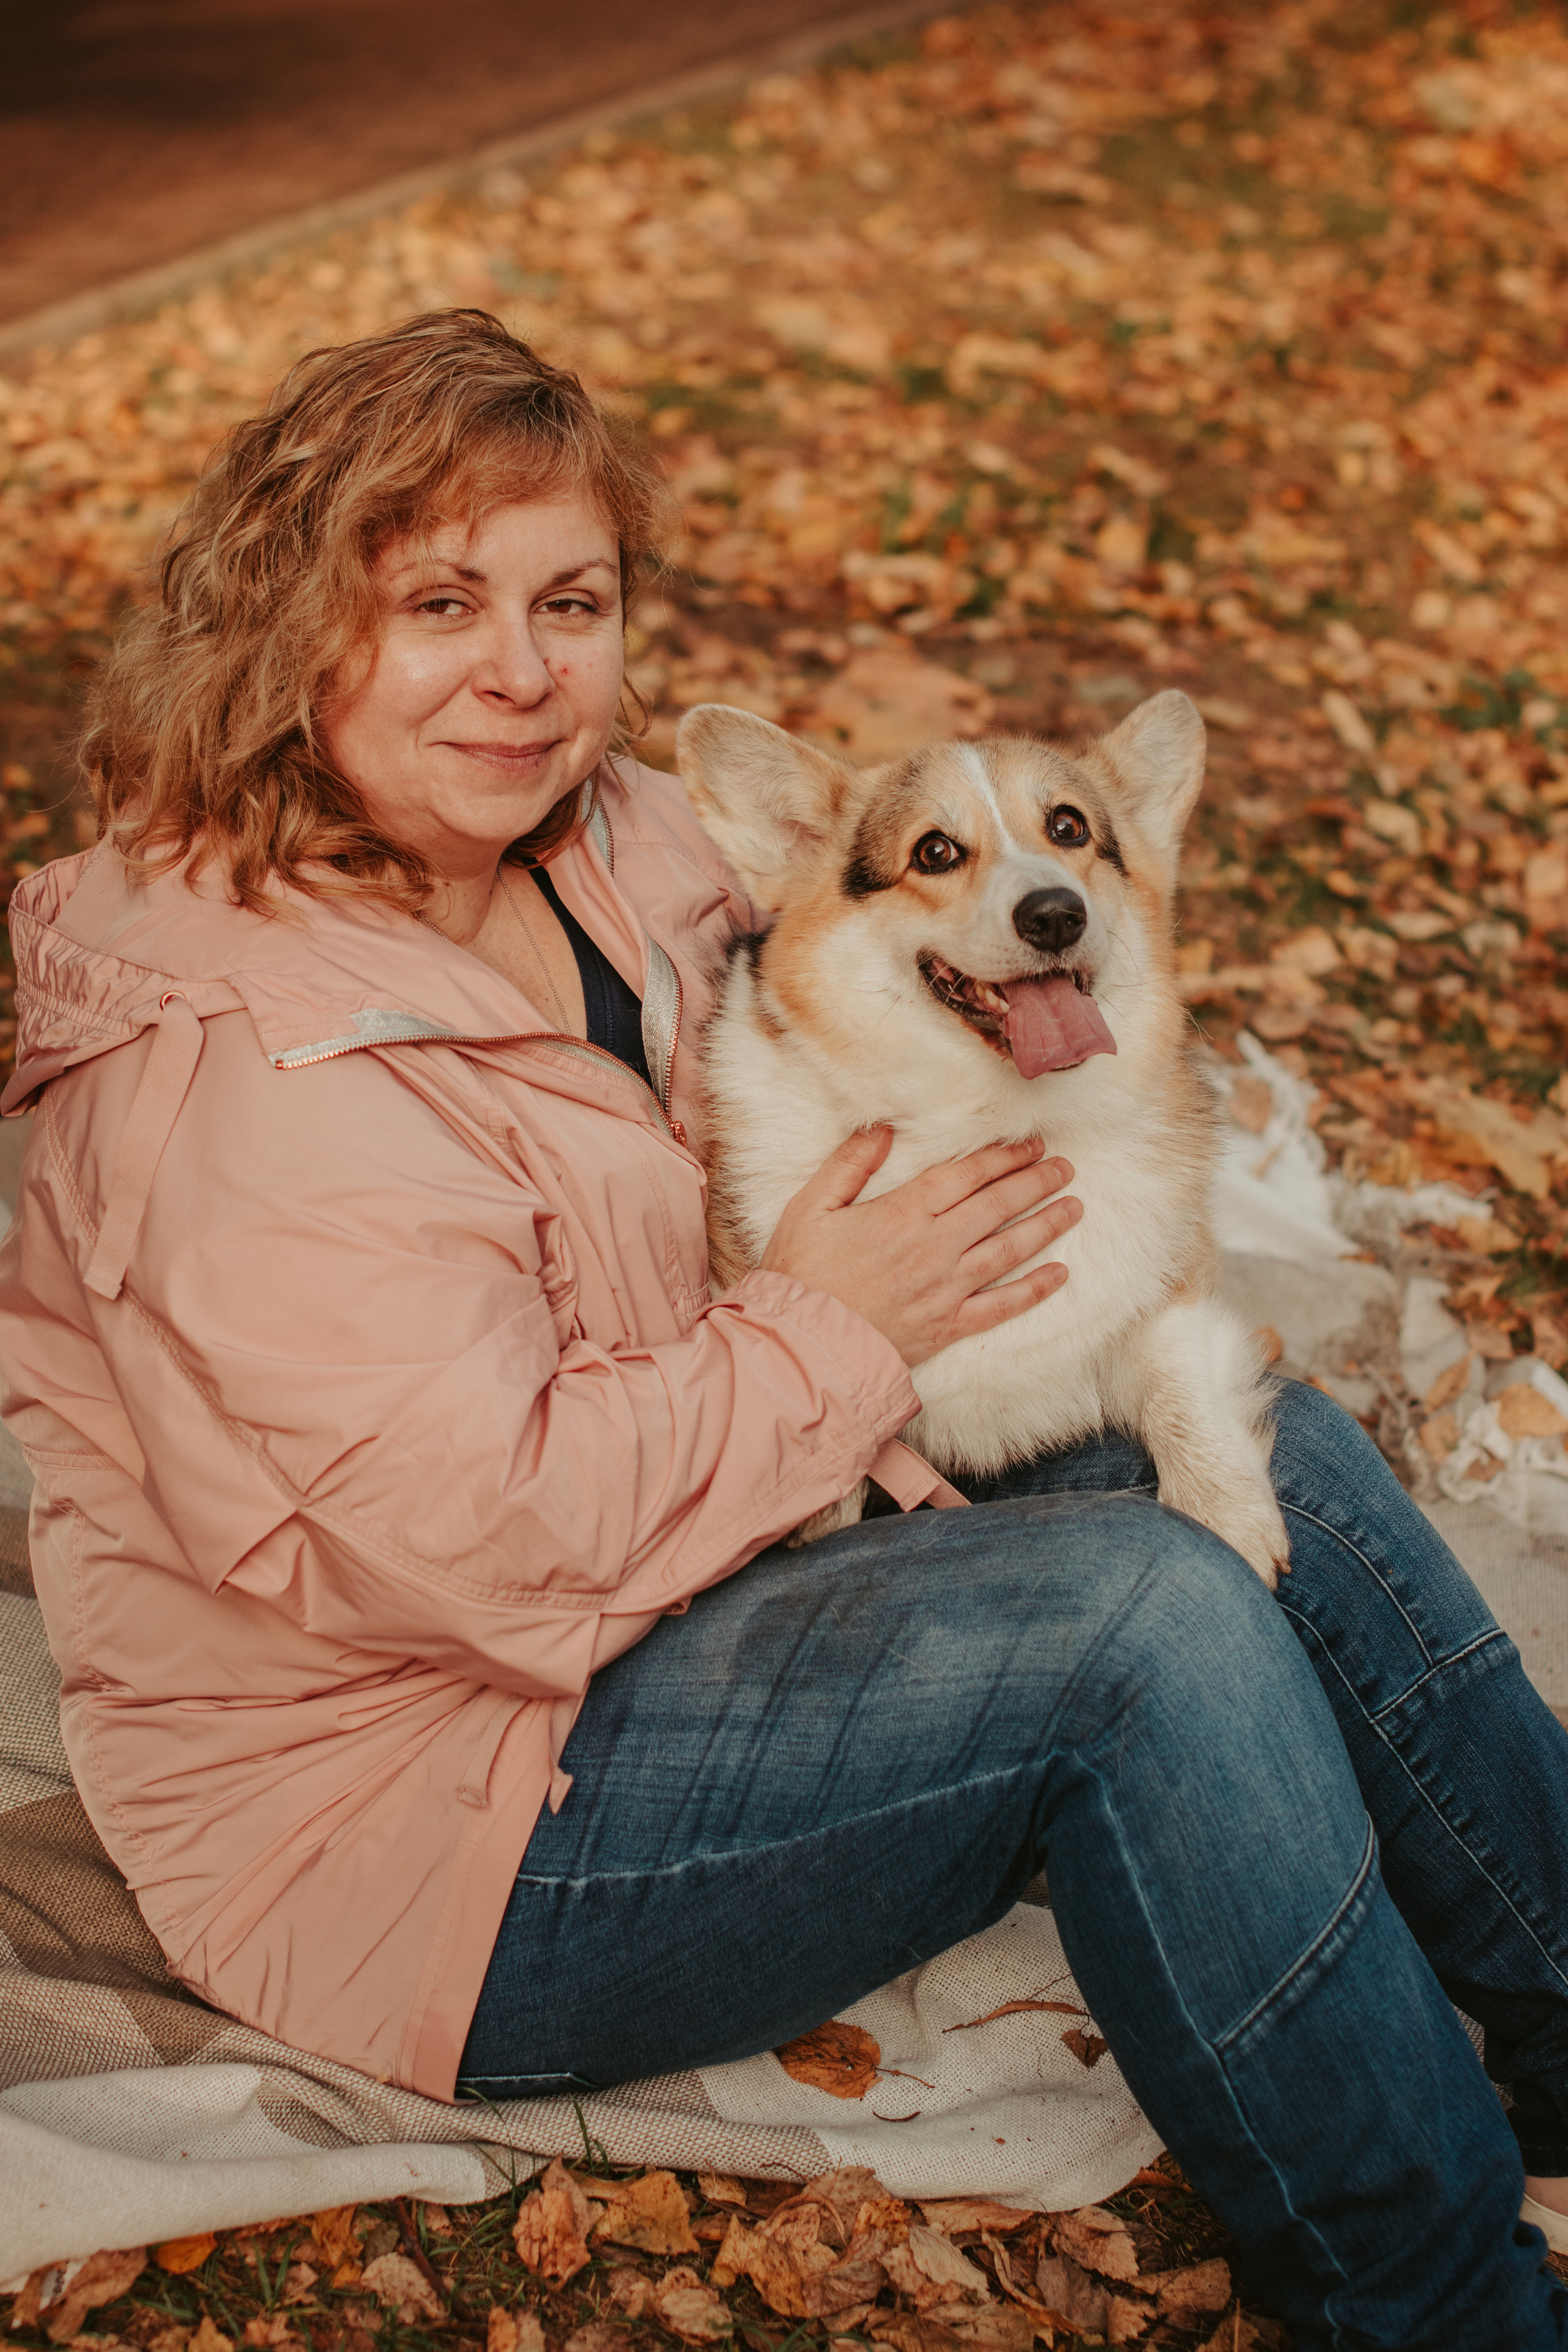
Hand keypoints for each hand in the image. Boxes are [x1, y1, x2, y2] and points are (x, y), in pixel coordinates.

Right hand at [759, 1127, 1081, 1366]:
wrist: (799, 1345)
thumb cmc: (799, 1274)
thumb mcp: (810, 1207)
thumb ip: (848, 1165)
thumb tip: (883, 1130)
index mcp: (903, 1213)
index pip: (966, 1175)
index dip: (1003, 1157)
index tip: (1031, 1146)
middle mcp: (934, 1247)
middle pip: (998, 1206)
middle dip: (1036, 1183)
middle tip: (1065, 1168)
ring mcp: (946, 1288)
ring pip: (1009, 1250)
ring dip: (1045, 1226)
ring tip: (1073, 1207)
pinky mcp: (948, 1325)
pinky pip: (1001, 1306)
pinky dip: (1034, 1290)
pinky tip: (1060, 1275)